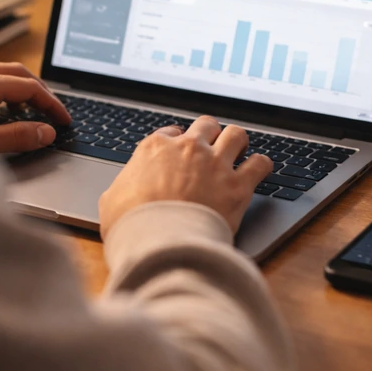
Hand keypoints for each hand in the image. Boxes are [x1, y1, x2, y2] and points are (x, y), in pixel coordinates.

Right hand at [99, 116, 272, 236]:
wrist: (160, 245)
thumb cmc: (132, 226)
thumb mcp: (110, 202)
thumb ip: (120, 190)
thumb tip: (117, 195)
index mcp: (155, 149)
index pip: (170, 133)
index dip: (177, 142)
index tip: (180, 152)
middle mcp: (188, 149)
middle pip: (206, 125)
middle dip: (210, 135)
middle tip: (212, 149)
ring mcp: (215, 164)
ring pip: (236, 135)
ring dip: (238, 143)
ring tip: (239, 153)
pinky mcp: (238, 185)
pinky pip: (260, 163)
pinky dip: (261, 166)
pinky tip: (259, 171)